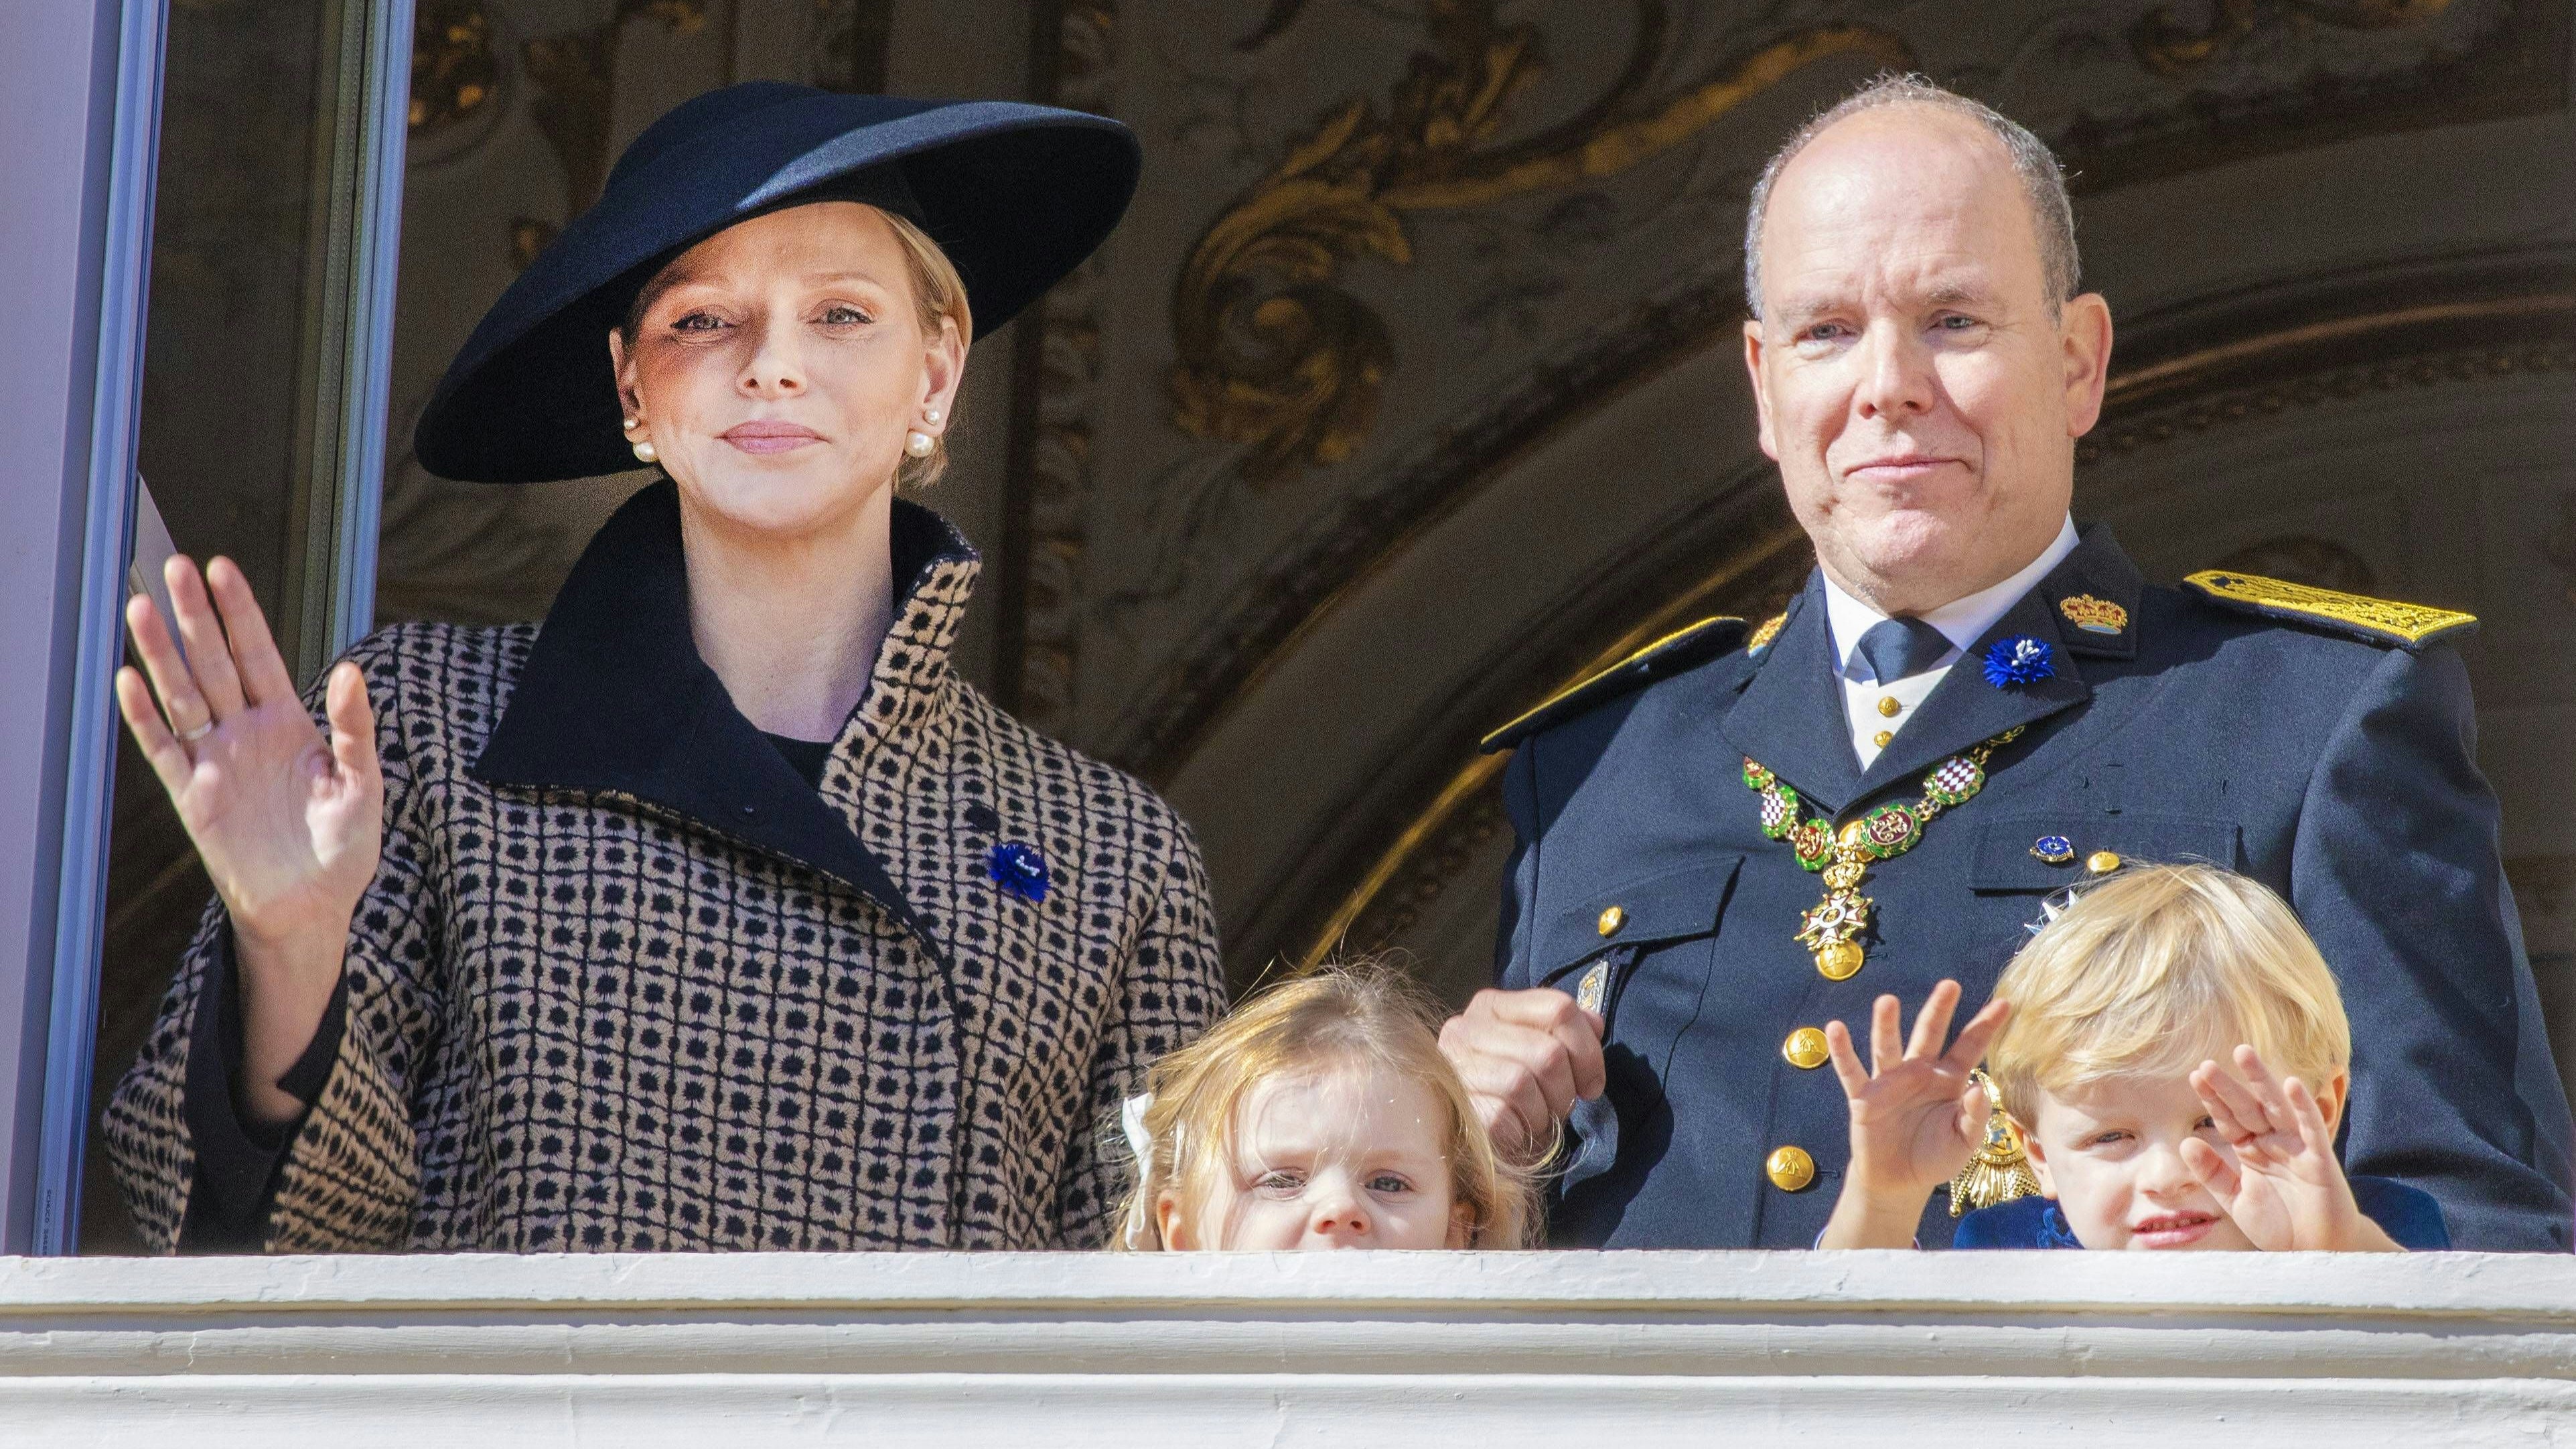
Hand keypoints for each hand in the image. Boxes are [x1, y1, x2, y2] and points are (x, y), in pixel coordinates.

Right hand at [116, 555, 381, 1123]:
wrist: (311, 908)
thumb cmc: (343, 848)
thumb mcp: (364, 785)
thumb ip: (355, 728)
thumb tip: (350, 671)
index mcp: (290, 723)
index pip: (259, 653)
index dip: (240, 612)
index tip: (222, 567)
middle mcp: (247, 733)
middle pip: (214, 663)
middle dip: (195, 616)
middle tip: (173, 565)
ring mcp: (216, 761)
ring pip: (182, 695)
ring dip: (162, 653)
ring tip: (142, 605)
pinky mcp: (192, 796)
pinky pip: (163, 748)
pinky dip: (145, 716)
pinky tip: (129, 679)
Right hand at [1438, 987, 1605, 1165]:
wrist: (1481, 1148)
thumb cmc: (1521, 1098)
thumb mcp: (1546, 1057)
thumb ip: (1568, 1032)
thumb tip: (1594, 1023)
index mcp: (1493, 1006)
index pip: (1559, 1008)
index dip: (1587, 1050)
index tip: (1591, 1083)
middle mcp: (1466, 1028)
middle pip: (1548, 1051)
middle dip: (1565, 1089)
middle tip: (1559, 1106)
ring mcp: (1455, 1067)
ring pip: (1522, 1082)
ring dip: (1542, 1112)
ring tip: (1537, 1119)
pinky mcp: (1453, 1106)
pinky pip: (1501, 1116)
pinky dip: (1520, 1132)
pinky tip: (1517, 1133)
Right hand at [1816, 980, 2010, 1248]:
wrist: (1898, 1182)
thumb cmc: (1935, 1157)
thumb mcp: (1963, 1143)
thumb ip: (1973, 1117)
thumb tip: (1980, 1088)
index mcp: (1948, 1080)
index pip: (1969, 1047)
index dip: (1985, 1026)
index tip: (2005, 1003)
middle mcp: (1919, 1072)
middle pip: (1929, 1034)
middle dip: (1939, 1010)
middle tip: (1950, 985)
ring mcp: (1889, 1081)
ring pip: (1888, 1046)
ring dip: (1886, 1024)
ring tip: (1887, 1001)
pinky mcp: (1863, 1096)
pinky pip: (1851, 1070)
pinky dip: (1842, 1051)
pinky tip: (1835, 1029)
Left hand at [2183, 1046, 2398, 1251]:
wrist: (2314, 1252)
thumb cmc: (2278, 1225)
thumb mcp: (2235, 1199)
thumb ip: (2212, 1173)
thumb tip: (2185, 1142)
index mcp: (2251, 1150)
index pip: (2228, 1118)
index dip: (2213, 1098)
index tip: (2195, 1076)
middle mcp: (2272, 1142)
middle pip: (2248, 1107)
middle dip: (2229, 1086)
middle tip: (2207, 1064)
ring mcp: (2297, 1147)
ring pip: (2277, 1108)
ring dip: (2261, 1082)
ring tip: (2244, 1054)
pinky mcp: (2320, 1158)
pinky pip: (2311, 1128)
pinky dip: (2303, 1106)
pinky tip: (2292, 1084)